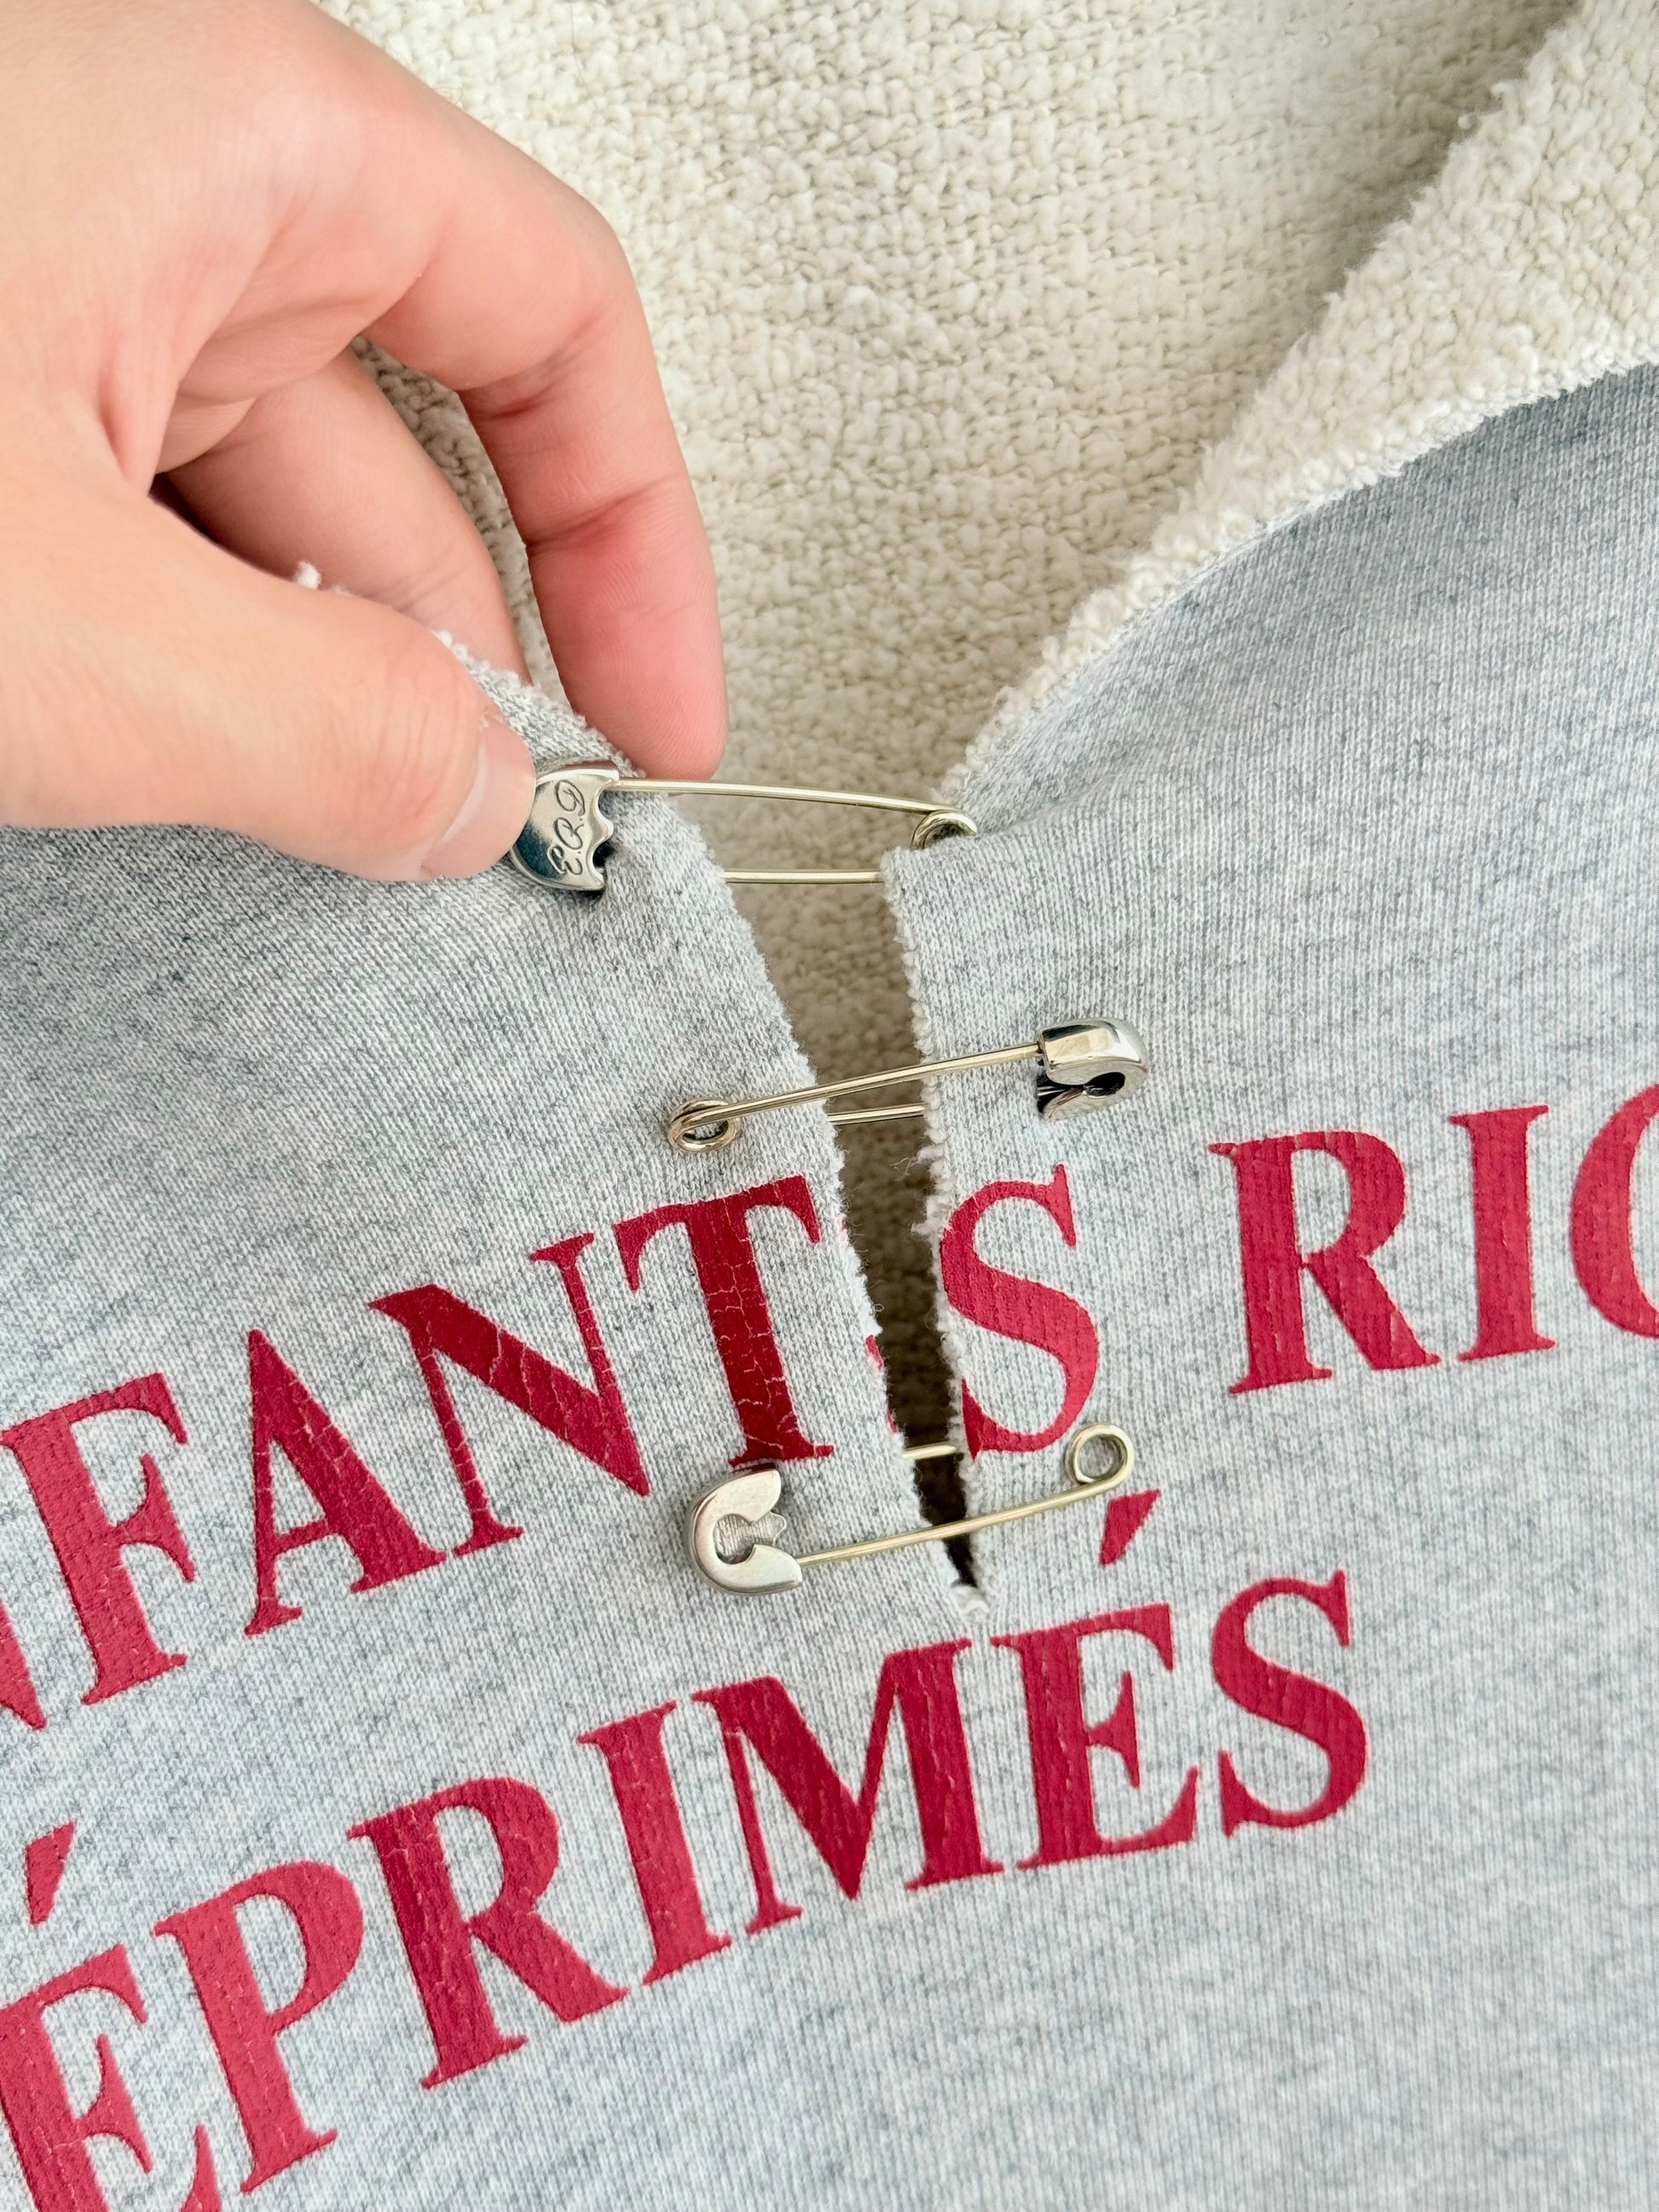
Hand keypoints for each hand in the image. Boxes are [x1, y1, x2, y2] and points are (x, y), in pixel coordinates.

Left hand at [0, 0, 724, 878]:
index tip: (660, 725)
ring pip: (260, 519)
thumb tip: (472, 793)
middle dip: (455, 661)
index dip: (642, 544)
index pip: (559, 316)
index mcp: (229, 126)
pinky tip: (163, 763)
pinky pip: (139, 538)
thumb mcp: (61, 614)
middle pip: (410, 453)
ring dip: (301, 685)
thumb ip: (317, 721)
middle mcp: (147, 187)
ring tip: (290, 818)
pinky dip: (179, 664)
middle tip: (470, 826)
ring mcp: (42, 293)